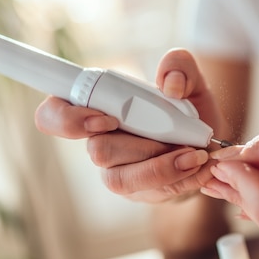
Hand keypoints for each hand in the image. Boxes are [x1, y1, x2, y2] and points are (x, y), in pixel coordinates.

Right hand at [35, 49, 224, 201]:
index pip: (52, 115)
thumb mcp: (189, 77)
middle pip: (98, 150)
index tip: (109, 119)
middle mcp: (99, 141)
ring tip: (194, 154)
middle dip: (141, 143)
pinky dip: (181, 178)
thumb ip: (180, 66)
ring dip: (161, 166)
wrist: (206, 144)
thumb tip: (171, 85)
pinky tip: (200, 166)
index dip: (68, 120)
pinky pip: (150, 193)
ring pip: (121, 179)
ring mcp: (116, 171)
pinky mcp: (138, 191)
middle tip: (175, 134)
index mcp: (96, 107)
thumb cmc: (185, 108)